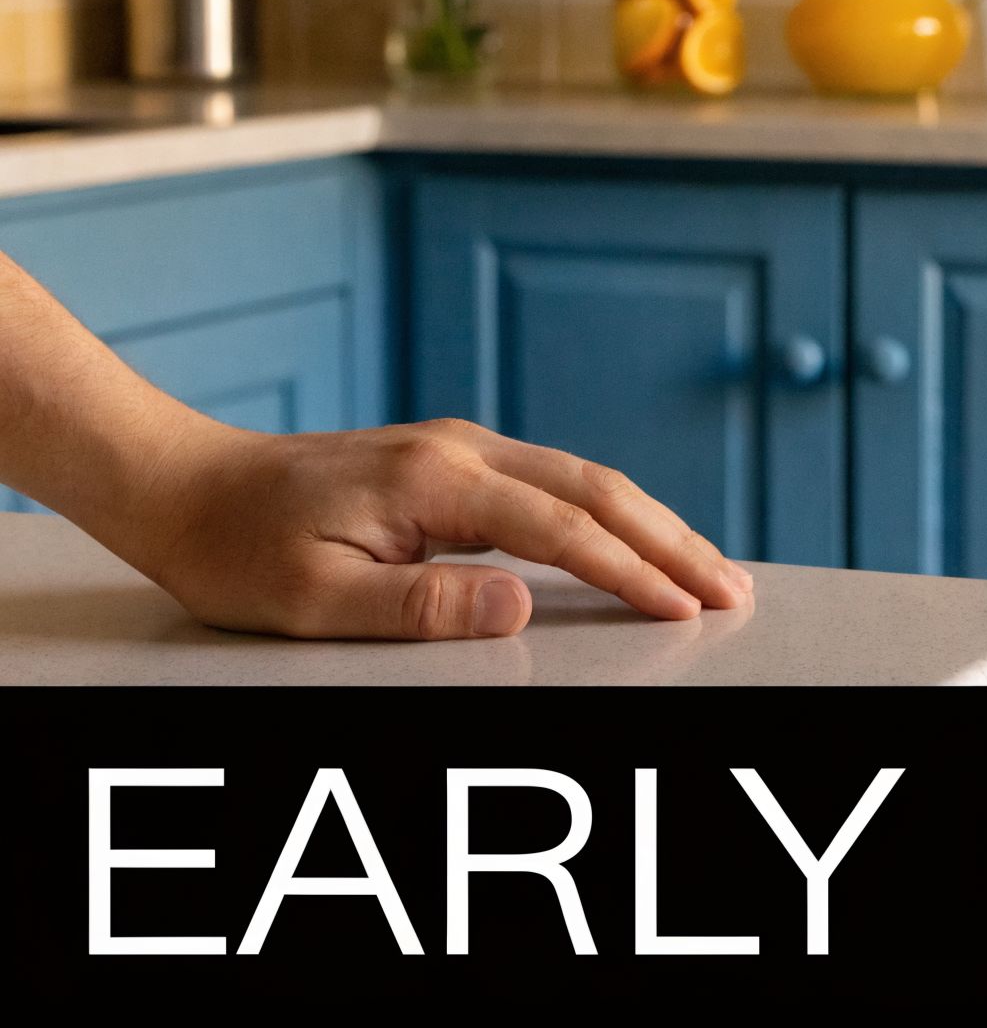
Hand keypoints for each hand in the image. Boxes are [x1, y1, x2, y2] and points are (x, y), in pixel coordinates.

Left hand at [121, 417, 753, 639]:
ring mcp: (460, 448)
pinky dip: (612, 510)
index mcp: (436, 482)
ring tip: (707, 568)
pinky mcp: (453, 461)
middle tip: (733, 590)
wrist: (182, 484)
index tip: (688, 610)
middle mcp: (461, 450)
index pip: (564, 529)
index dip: (634, 571)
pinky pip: (556, 480)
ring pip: (586, 478)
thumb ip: (423, 606)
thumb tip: (525, 606)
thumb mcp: (314, 599)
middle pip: (598, 489)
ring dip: (653, 522)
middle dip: (674, 541)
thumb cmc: (236, 550)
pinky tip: (634, 535)